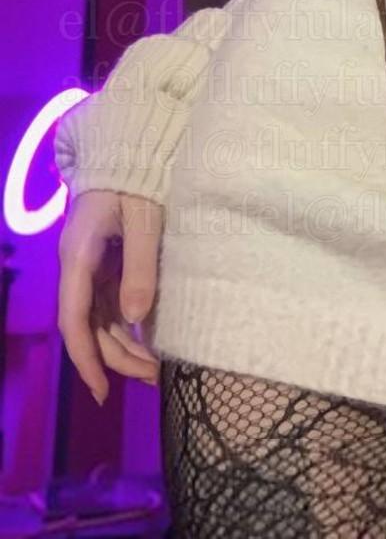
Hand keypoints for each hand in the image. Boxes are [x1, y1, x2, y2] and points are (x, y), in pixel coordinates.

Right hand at [57, 190, 162, 405]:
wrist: (132, 147)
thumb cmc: (138, 177)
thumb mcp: (145, 219)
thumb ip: (141, 266)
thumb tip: (134, 318)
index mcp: (79, 256)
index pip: (75, 320)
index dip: (86, 359)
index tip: (102, 392)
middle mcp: (79, 266)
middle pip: (90, 326)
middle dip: (117, 358)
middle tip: (154, 379)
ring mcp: (91, 264)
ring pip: (101, 318)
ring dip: (124, 344)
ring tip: (157, 369)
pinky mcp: (106, 260)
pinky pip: (111, 301)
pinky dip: (128, 324)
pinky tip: (149, 338)